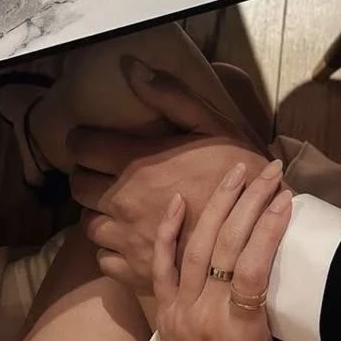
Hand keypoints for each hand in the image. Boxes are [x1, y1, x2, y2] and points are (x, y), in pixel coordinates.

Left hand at [69, 60, 271, 288]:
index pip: (81, 147)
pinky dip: (112, 250)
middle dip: (88, 176)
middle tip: (108, 173)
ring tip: (121, 209)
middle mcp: (123, 203)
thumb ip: (169, 97)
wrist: (262, 231)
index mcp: (137, 164)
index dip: (84, 141)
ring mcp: (129, 241)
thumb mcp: (211, 125)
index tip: (94, 141)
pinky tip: (131, 240)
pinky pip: (104, 260)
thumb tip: (131, 68)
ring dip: (100, 214)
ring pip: (89, 225)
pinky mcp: (138, 272)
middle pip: (78, 188)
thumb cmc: (240, 173)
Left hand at [153, 163, 301, 340]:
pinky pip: (162, 263)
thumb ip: (293, 330)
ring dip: (219, 204)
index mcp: (239, 331)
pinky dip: (169, 229)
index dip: (268, 230)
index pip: (252, 269)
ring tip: (237, 173)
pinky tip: (181, 200)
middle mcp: (206, 311)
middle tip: (270, 172)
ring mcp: (181, 306)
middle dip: (250, 203)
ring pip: (197, 245)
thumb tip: (309, 290)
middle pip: (226, 246)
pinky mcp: (164, 306)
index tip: (285, 199)